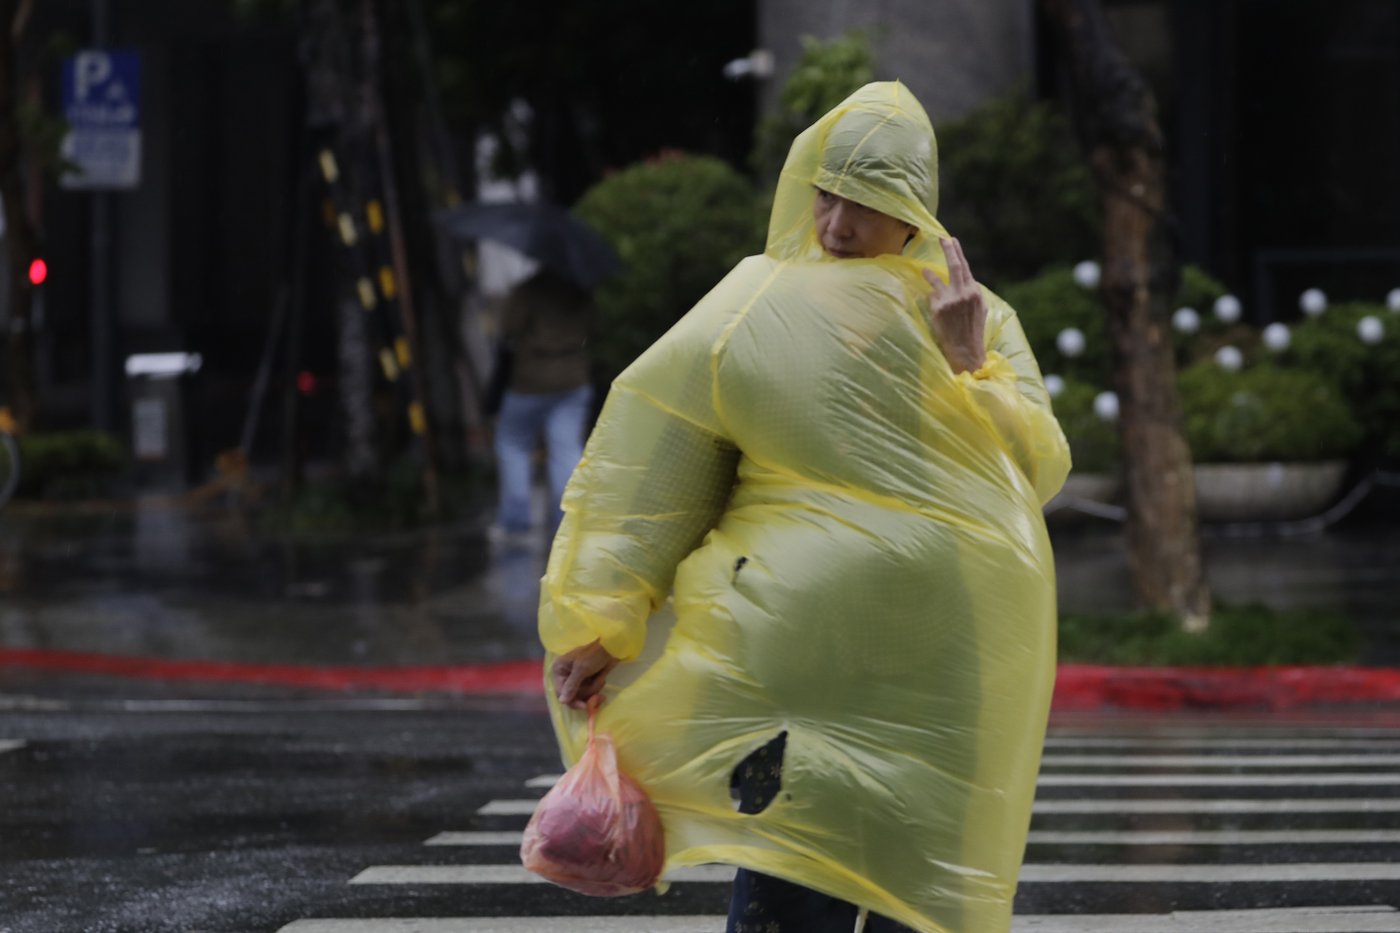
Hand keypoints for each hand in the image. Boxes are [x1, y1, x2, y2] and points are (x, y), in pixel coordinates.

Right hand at [552, 639, 619, 709]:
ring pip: (584, 694)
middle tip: (599, 696)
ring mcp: (579, 678)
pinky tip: (603, 678)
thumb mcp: (581, 669)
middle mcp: (567, 675)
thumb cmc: (594, 653)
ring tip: (601, 679)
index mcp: (560, 670)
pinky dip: (598, 686)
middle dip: (587, 694)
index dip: (573, 701)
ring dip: (594, 688)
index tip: (585, 706)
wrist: (612, 645)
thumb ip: (571, 686)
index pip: (562, 693)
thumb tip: (562, 701)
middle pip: (573, 696)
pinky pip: (591, 690)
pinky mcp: (589, 679)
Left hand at [922, 237, 987, 373]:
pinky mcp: (939, 308)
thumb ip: (972, 294)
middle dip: (948, 249)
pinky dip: (931, 298)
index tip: (951, 240)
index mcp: (975, 291)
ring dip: (929, 274)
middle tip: (941, 238)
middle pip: (955, 266)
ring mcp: (951, 299)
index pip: (965, 267)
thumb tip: (966, 282)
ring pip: (938, 280)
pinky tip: (932, 305)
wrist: (966, 350)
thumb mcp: (980, 310)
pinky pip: (931, 297)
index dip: (958, 253)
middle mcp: (965, 293)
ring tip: (923, 270)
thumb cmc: (973, 331)